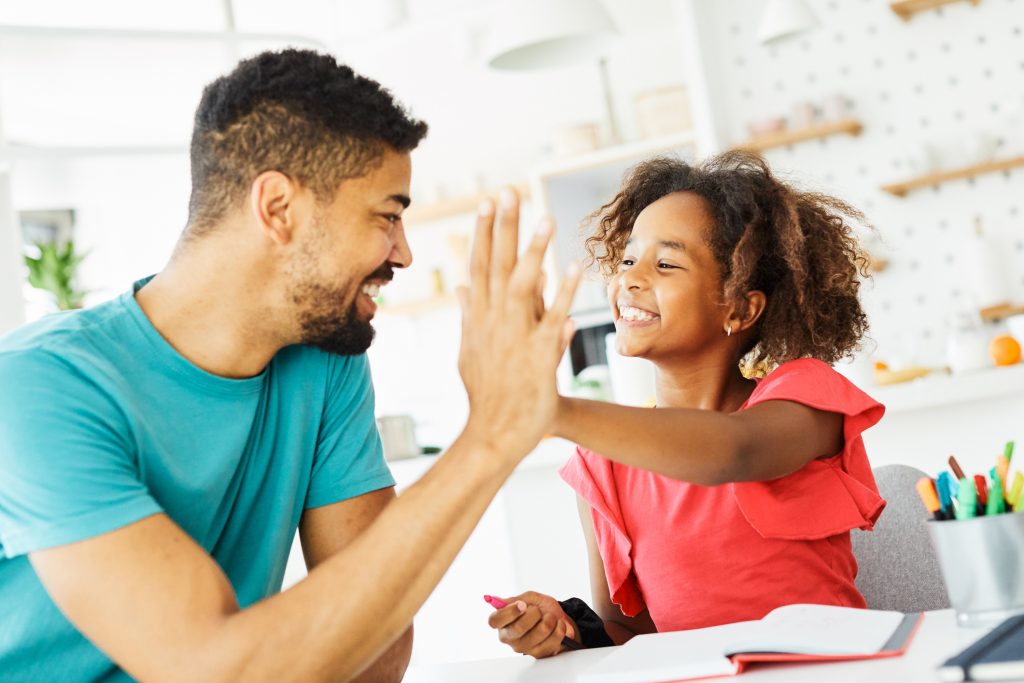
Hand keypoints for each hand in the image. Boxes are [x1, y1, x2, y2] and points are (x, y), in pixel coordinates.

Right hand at [457, 188, 579, 462]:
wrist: (494, 434)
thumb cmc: (486, 393)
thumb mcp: (469, 351)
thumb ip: (468, 316)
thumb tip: (460, 288)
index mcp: (477, 318)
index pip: (479, 265)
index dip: (484, 232)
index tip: (488, 201)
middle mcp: (492, 322)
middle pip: (497, 265)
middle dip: (503, 226)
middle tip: (510, 191)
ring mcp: (514, 338)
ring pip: (523, 286)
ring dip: (533, 251)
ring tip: (545, 219)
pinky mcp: (537, 356)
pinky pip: (553, 319)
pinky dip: (565, 294)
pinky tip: (575, 270)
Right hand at [487, 591, 578, 658]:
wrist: (558, 618)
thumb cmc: (540, 608)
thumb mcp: (529, 598)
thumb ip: (516, 599)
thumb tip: (498, 601)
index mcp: (503, 622)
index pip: (495, 621)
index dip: (509, 612)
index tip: (522, 605)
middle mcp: (510, 637)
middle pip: (518, 628)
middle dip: (534, 613)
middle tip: (538, 610)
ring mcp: (524, 648)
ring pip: (540, 632)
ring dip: (550, 619)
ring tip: (550, 617)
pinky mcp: (539, 654)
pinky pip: (553, 639)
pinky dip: (559, 628)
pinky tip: (557, 625)